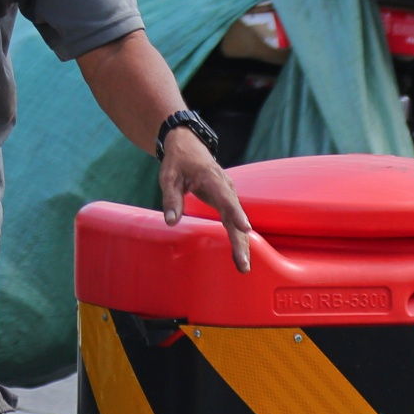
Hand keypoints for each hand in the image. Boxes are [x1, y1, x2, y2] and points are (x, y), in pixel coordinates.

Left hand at [158, 130, 253, 272]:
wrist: (188, 146)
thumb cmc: (178, 162)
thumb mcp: (168, 177)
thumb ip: (171, 199)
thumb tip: (171, 221)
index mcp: (213, 180)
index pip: (226, 199)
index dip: (236, 214)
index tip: (245, 229)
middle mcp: (226, 188)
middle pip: (236, 217)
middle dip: (240, 241)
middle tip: (243, 265)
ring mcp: (229, 195)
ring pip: (237, 222)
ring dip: (241, 244)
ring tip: (243, 267)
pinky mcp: (227, 201)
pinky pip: (234, 220)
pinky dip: (238, 237)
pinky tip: (240, 254)